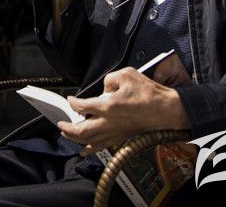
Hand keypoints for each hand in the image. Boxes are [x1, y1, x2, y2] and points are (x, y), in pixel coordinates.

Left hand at [56, 67, 188, 156]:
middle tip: (60, 124)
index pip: (82, 106)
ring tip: (66, 135)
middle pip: (81, 130)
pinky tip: (84, 150)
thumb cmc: (149, 93)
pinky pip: (102, 146)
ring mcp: (115, 132)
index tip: (71, 99)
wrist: (165, 109)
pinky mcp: (121, 136)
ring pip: (90, 141)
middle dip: (68, 128)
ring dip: (75, 139)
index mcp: (109, 106)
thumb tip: (103, 89)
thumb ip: (110, 80)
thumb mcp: (127, 75)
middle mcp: (109, 122)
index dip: (73, 102)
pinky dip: (90, 149)